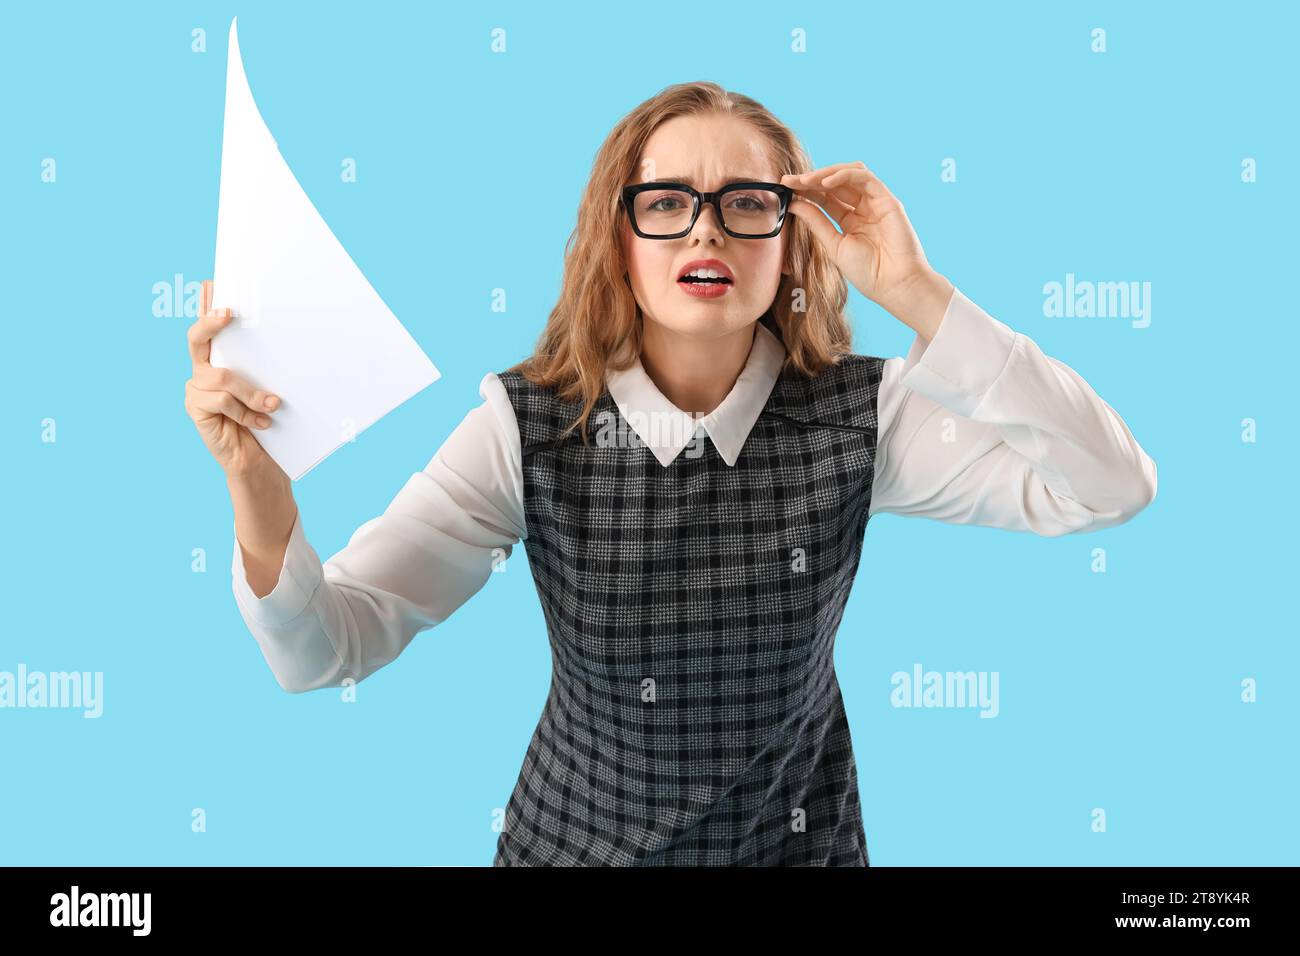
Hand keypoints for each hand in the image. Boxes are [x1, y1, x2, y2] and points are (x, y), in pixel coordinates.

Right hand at [184, 280, 284, 478]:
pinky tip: (262, 423)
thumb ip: (267, 366)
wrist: (260, 461)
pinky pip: (220, 401)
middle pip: (197, 338)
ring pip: (221, 377)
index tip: (213, 282)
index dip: (207, 303)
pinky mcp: (195, 408)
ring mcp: (196, 388)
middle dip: (211, 322)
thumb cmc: (268, 420)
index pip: (211, 325)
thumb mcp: (271, 387)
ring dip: (251, 391)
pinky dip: (245, 412)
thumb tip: (288, 338)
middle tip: (228, 312)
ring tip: (273, 405)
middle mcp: (203, 368)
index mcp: (221, 357)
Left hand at [781, 162, 951, 336]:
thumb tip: (794, 204)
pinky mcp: (888, 199)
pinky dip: (844, 175)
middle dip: (810, 179)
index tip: (784, 188)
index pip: (825, 197)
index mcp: (850, 220)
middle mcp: (863, 208)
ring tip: (804, 180)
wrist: (894, 285)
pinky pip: (864, 177)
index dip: (805, 190)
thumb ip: (816, 222)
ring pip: (849, 174)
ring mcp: (876, 202)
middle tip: (789, 181)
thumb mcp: (834, 244)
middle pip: (835, 183)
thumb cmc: (868, 272)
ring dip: (825, 174)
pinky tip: (825, 182)